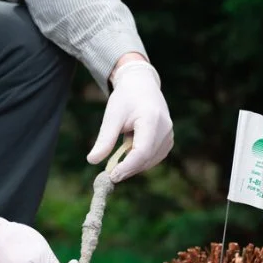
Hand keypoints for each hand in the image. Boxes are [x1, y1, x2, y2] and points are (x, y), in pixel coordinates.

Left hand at [87, 59, 172, 181]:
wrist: (142, 85)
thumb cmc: (126, 98)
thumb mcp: (112, 116)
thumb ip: (105, 140)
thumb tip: (92, 161)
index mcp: (152, 120)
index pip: (142, 151)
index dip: (127, 166)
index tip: (112, 176)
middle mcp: (165, 129)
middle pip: (146, 159)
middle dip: (127, 169)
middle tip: (109, 174)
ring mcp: (169, 136)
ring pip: (150, 161)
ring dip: (133, 164)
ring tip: (119, 153)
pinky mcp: (168, 141)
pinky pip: (153, 158)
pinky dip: (139, 160)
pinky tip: (129, 151)